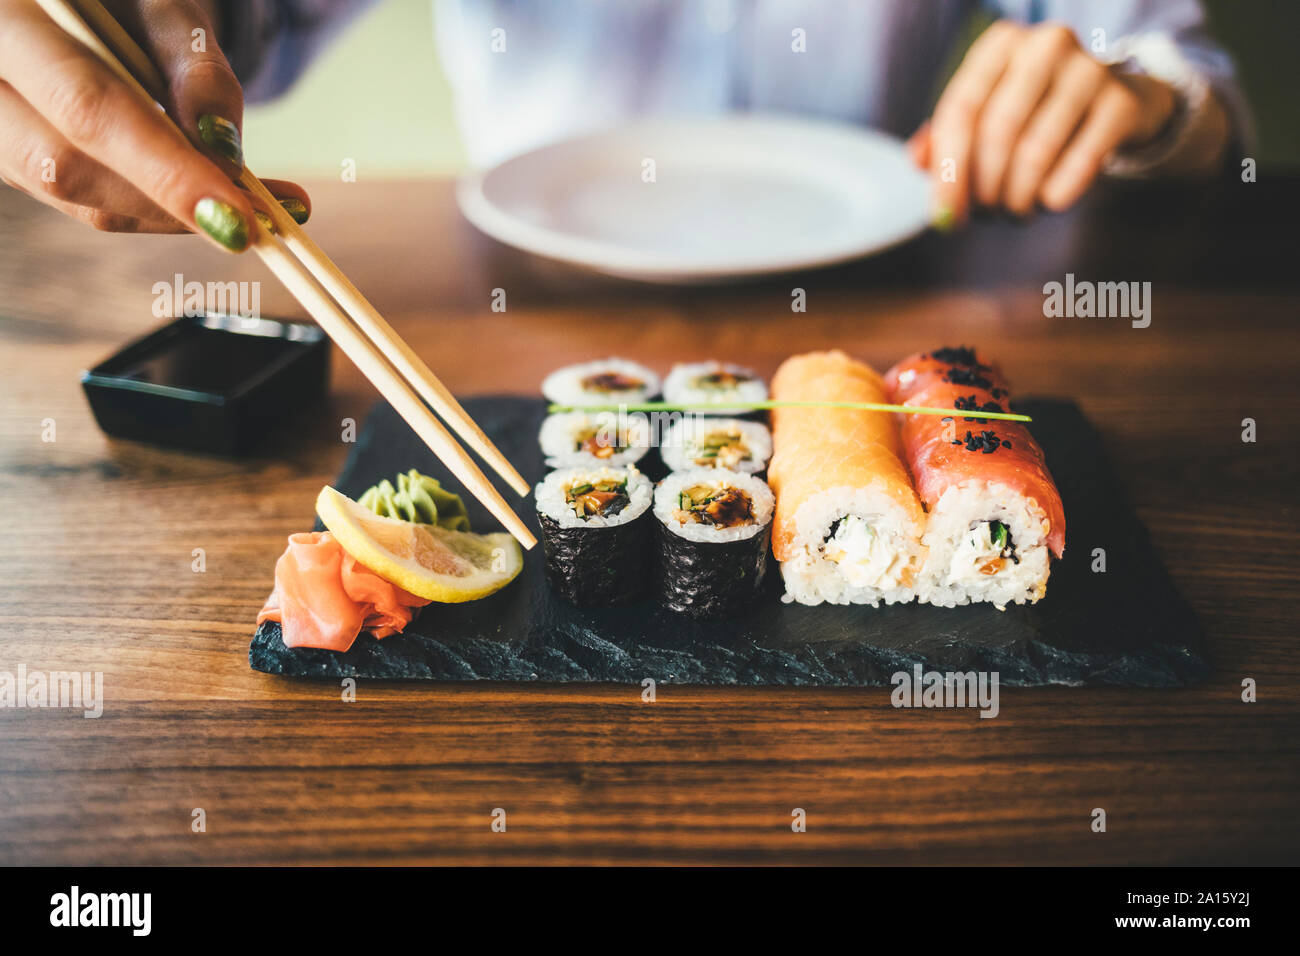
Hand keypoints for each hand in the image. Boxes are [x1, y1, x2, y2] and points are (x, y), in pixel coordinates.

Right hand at [0, 0, 308, 249]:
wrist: (77, 4)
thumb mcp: (162, 5)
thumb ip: (191, 67)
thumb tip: (224, 150)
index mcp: (6, 19)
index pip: (85, 105)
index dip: (161, 168)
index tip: (232, 212)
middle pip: (66, 165)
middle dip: (167, 202)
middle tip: (258, 222)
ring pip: (74, 195)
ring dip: (169, 214)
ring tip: (257, 209)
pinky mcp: (15, 158)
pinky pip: (84, 200)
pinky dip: (156, 209)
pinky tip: (216, 201)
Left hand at [909, 20, 1176, 225]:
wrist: (1112, 104)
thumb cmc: (1033, 115)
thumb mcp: (985, 117)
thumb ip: (944, 140)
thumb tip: (918, 162)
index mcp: (1000, 45)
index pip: (960, 111)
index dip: (948, 171)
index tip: (944, 215)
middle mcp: (1045, 45)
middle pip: (997, 133)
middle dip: (985, 189)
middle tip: (985, 215)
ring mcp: (1089, 69)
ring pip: (1035, 153)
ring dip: (1017, 198)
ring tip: (1015, 210)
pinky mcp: (1121, 102)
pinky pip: (1077, 166)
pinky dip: (1055, 196)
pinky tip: (1049, 200)